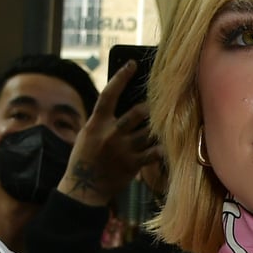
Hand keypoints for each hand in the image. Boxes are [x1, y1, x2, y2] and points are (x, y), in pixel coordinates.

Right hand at [57, 63, 158, 206]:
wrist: (84, 189)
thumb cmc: (86, 158)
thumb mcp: (88, 135)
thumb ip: (104, 121)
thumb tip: (125, 106)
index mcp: (95, 124)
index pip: (109, 94)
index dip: (121, 77)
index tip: (132, 64)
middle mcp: (110, 134)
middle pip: (138, 113)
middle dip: (149, 107)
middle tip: (157, 102)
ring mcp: (123, 150)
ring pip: (149, 131)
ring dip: (158, 126)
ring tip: (166, 120)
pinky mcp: (133, 164)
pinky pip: (154, 152)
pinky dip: (162, 146)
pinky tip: (168, 143)